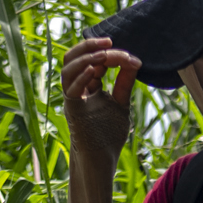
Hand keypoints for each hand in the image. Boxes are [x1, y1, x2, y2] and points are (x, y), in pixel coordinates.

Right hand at [59, 36, 141, 161]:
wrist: (102, 160)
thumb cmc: (109, 134)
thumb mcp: (121, 102)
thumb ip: (125, 82)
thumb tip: (135, 59)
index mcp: (86, 86)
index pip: (92, 60)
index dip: (108, 53)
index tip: (128, 56)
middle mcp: (76, 90)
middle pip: (72, 58)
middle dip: (89, 46)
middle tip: (109, 41)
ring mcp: (72, 99)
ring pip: (67, 69)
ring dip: (86, 57)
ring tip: (105, 54)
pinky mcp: (72, 111)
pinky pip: (70, 89)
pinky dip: (80, 76)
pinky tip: (94, 69)